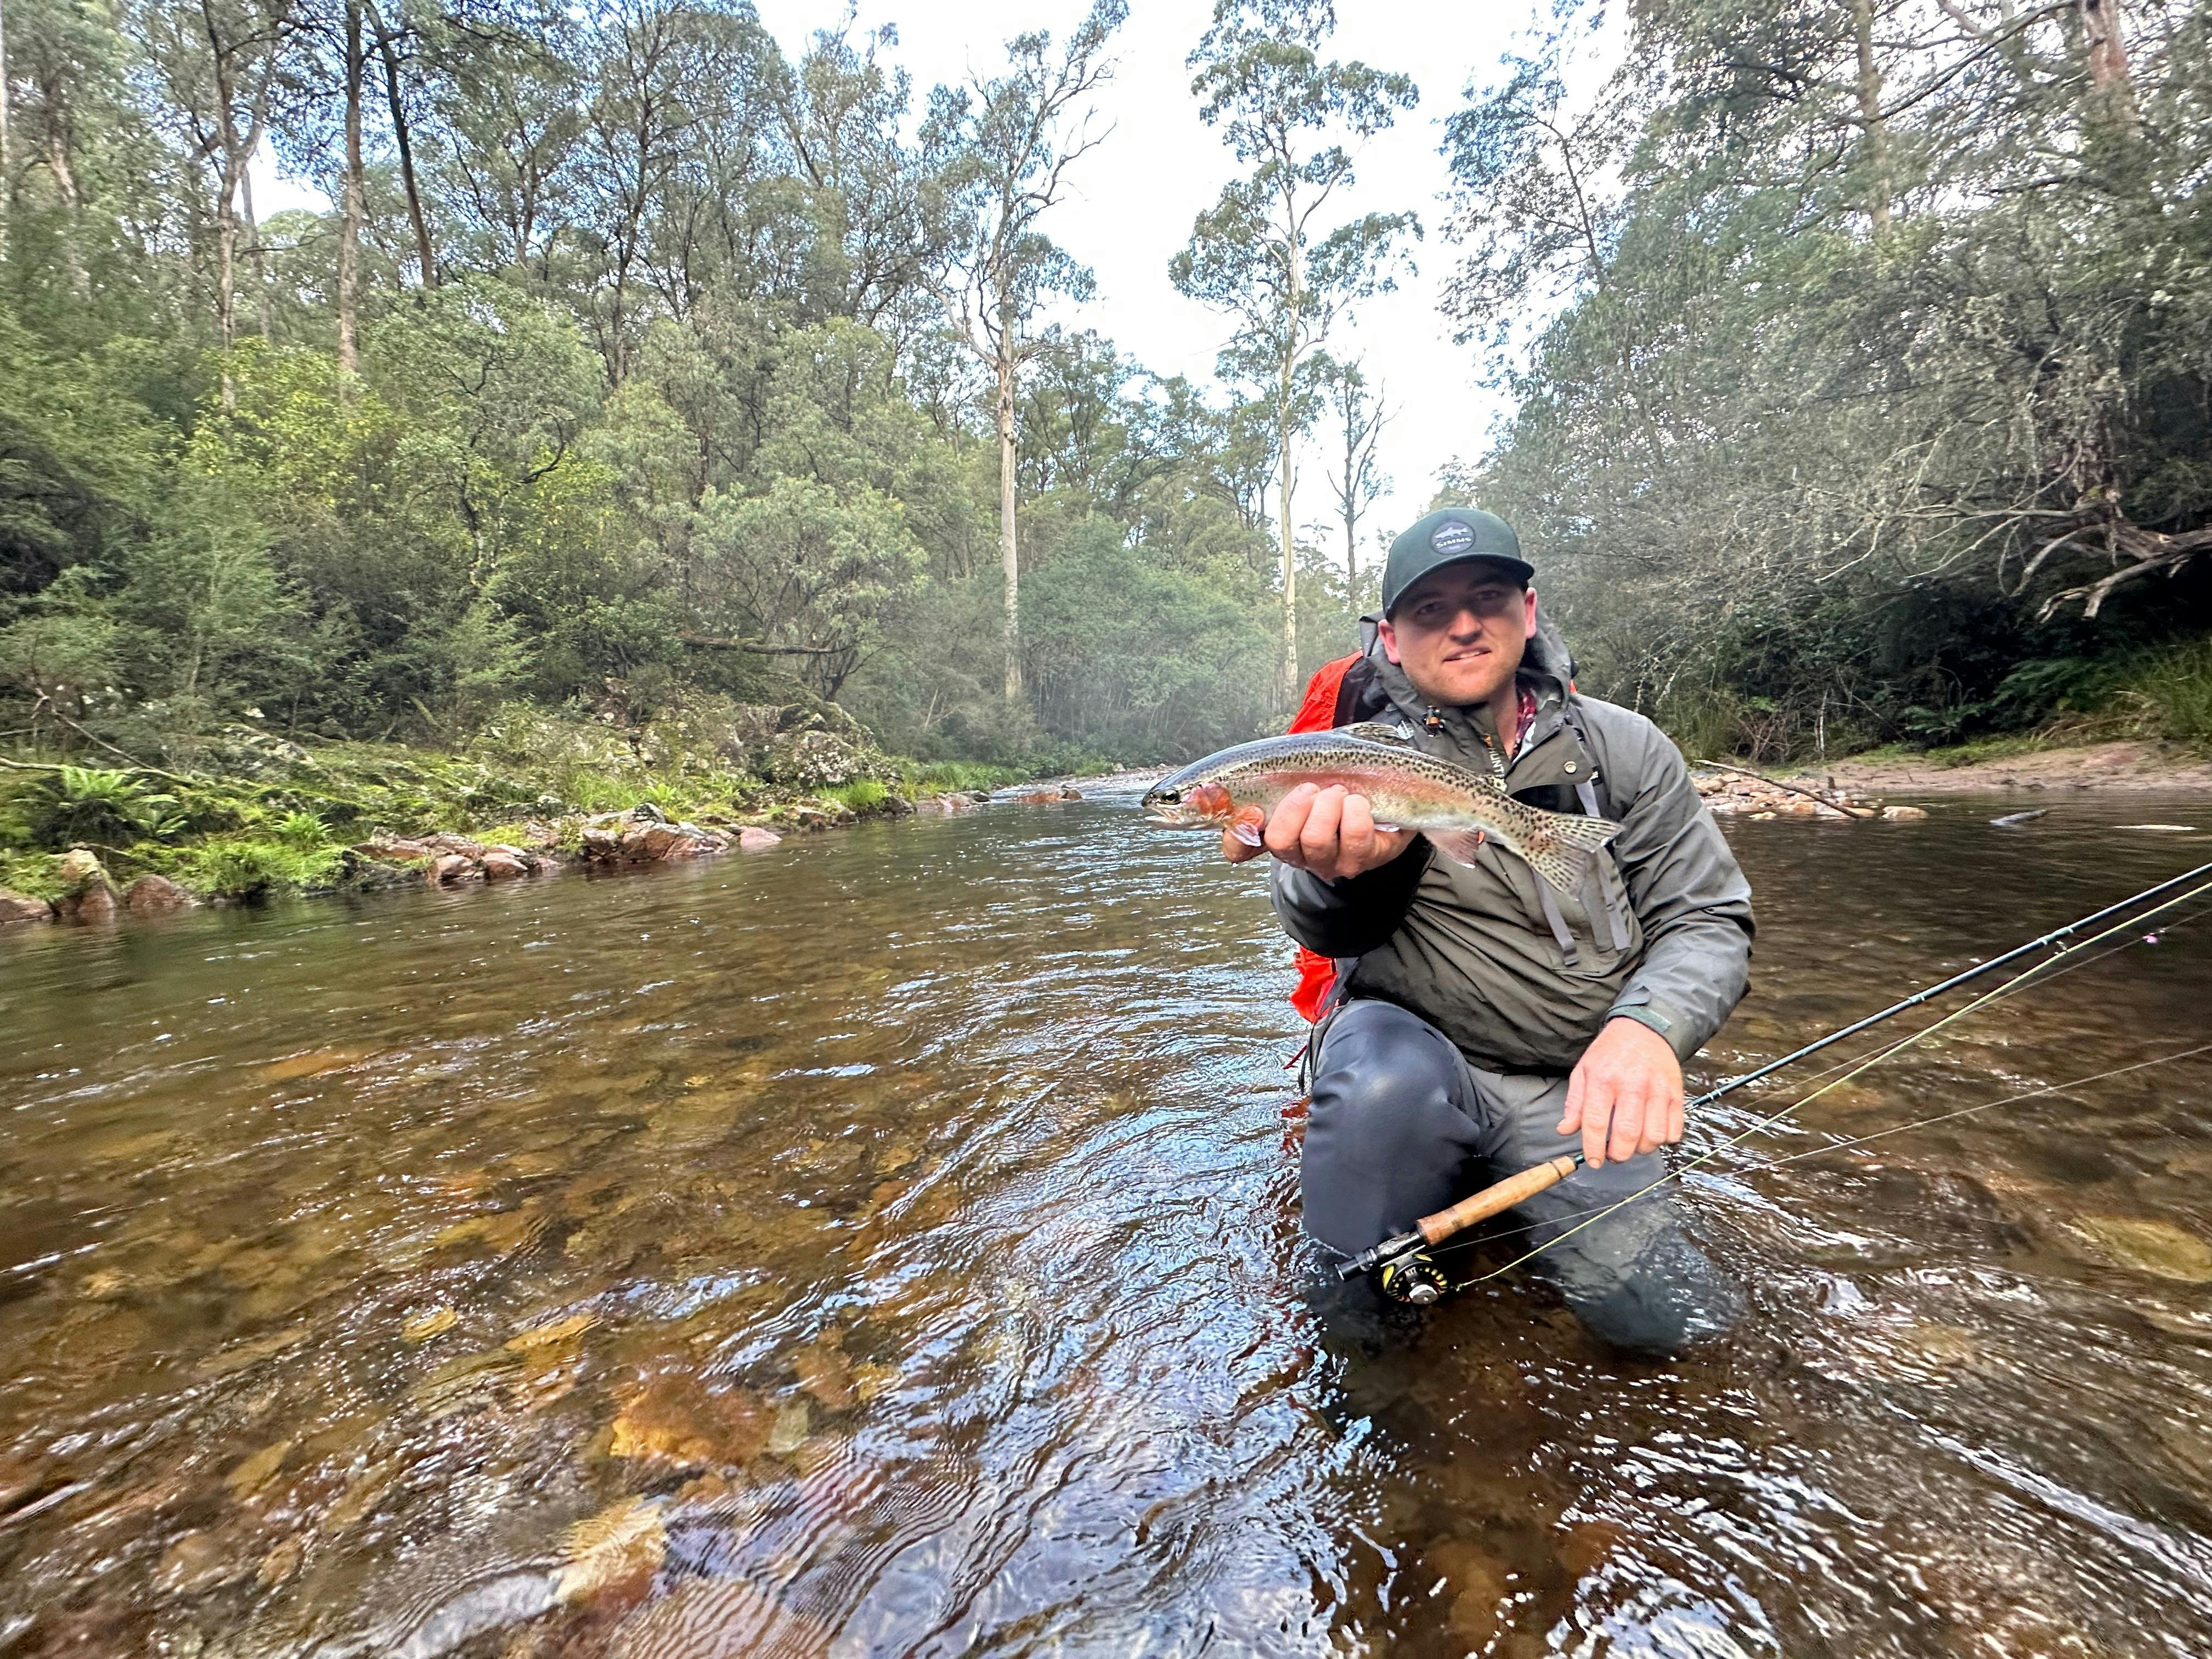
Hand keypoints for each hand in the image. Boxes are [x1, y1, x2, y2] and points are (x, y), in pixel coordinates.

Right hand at [1219, 782, 1416, 879]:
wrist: (1387, 797)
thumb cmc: (1339, 785)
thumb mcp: (1306, 773)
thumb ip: (1278, 770)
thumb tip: (1238, 769)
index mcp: (1278, 832)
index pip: (1239, 848)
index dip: (1238, 834)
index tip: (1253, 810)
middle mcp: (1300, 854)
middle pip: (1280, 841)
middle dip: (1296, 807)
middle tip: (1312, 789)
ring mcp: (1332, 862)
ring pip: (1316, 840)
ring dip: (1328, 806)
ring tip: (1339, 792)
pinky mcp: (1364, 859)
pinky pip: (1354, 835)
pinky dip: (1355, 810)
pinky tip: (1358, 802)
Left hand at [1559, 1017, 1684, 1167]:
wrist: (1644, 1029)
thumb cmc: (1610, 1053)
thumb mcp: (1583, 1070)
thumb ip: (1574, 1103)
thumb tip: (1565, 1130)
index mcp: (1603, 1079)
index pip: (1596, 1122)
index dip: (1593, 1148)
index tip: (1593, 1161)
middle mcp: (1632, 1085)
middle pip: (1627, 1133)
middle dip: (1618, 1154)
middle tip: (1613, 1155)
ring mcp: (1658, 1090)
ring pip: (1654, 1136)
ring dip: (1641, 1149)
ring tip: (1633, 1144)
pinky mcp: (1676, 1094)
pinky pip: (1674, 1129)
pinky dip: (1663, 1140)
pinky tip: (1651, 1132)